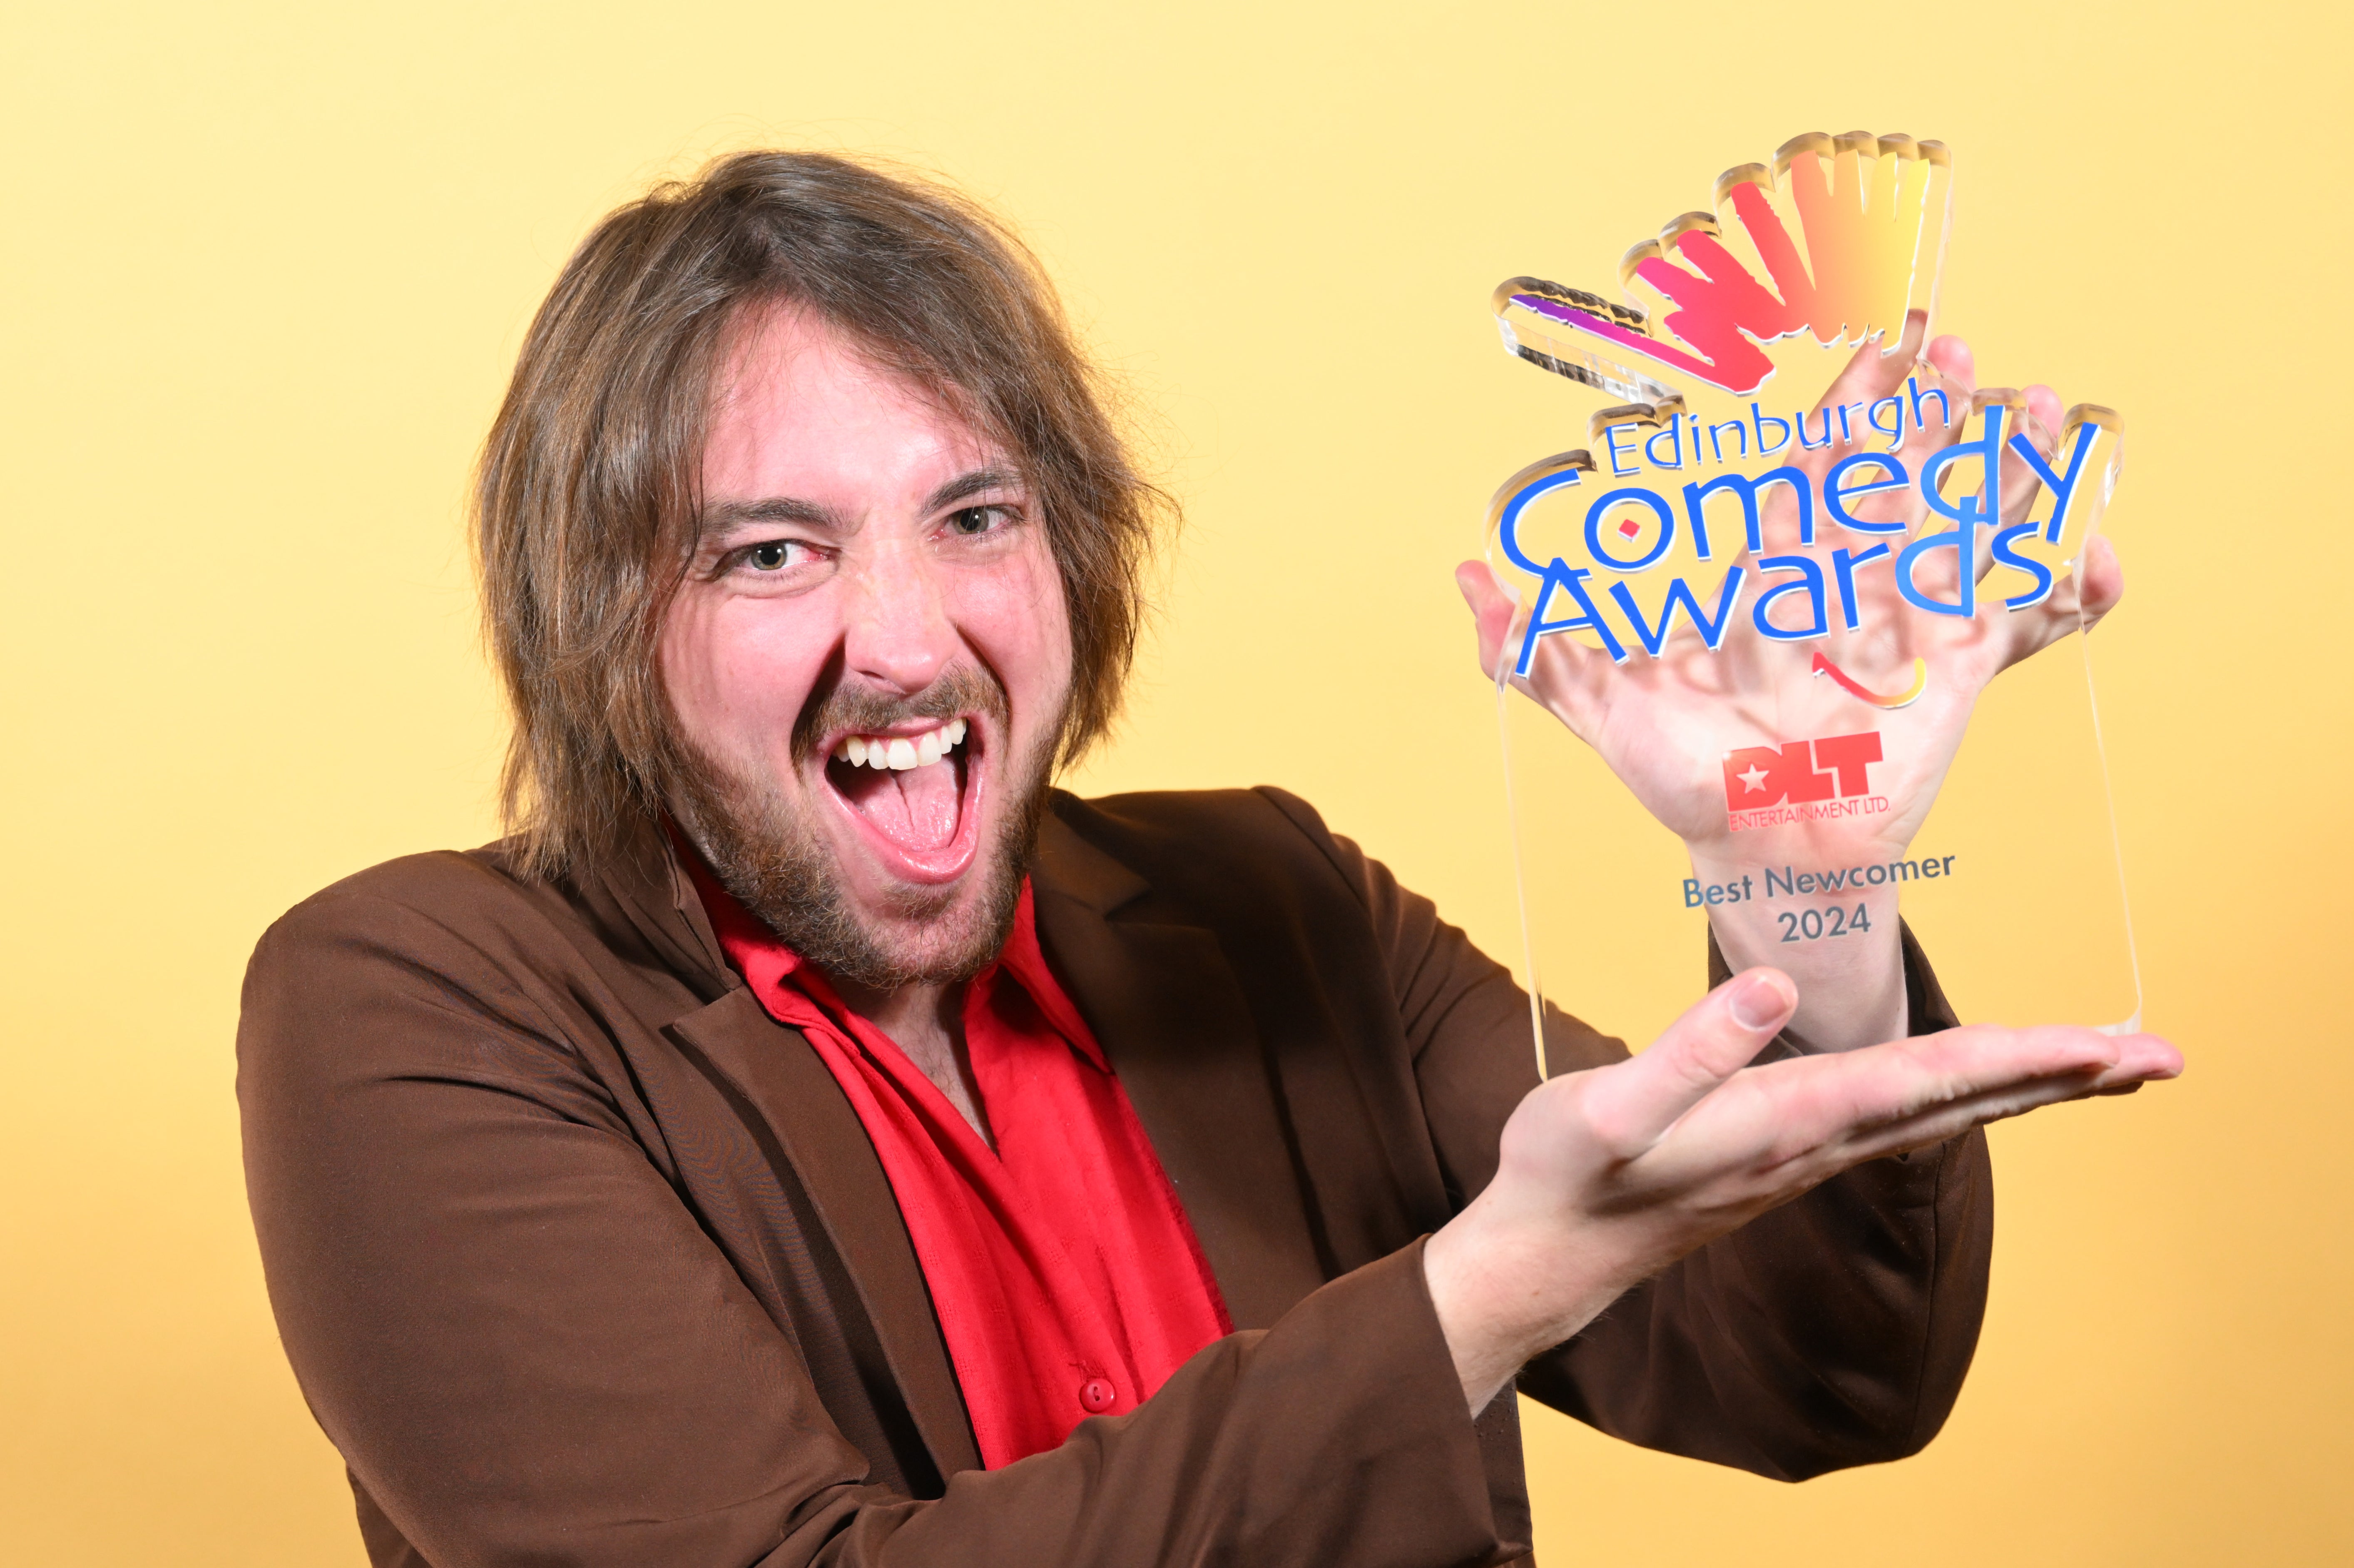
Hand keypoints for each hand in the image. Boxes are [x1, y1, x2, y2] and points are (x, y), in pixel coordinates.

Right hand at [1421, 967, 2180, 1412]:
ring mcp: (1806, 1154)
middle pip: (1963, 1103)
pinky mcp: (1785, 1155)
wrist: (1545, 1255)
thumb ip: (1690, 1052)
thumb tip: (1769, 988)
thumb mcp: (1606, 1109)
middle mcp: (1816, 1142)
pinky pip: (1904, 1122)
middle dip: (2063, 1076)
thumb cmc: (1568, 1176)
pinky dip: (1963, 1097)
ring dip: (2025, 1086)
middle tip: (2160, 1058)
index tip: (2107, 1042)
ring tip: (2100, 1066)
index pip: (1929, 1081)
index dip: (2020, 1056)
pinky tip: (1977, 1089)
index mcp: (1787, 1121)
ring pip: (1942, 1114)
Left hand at [1458, 312, 2125, 1047]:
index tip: (1878, 343)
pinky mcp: (1953, 683)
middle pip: (1892, 480)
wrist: (1758, 854)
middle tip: (1951, 337)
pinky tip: (2088, 534)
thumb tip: (1467, 578)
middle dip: (1923, 413)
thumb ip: (1537, 649)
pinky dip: (2055, 580)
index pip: (1814, 471)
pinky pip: (2010, 619)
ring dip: (1996, 468)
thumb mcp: (1602, 710)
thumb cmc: (1680, 780)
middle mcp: (1844, 589)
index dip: (1844, 408)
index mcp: (1775, 576)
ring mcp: (1903, 630)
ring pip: (1956, 530)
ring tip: (2034, 398)